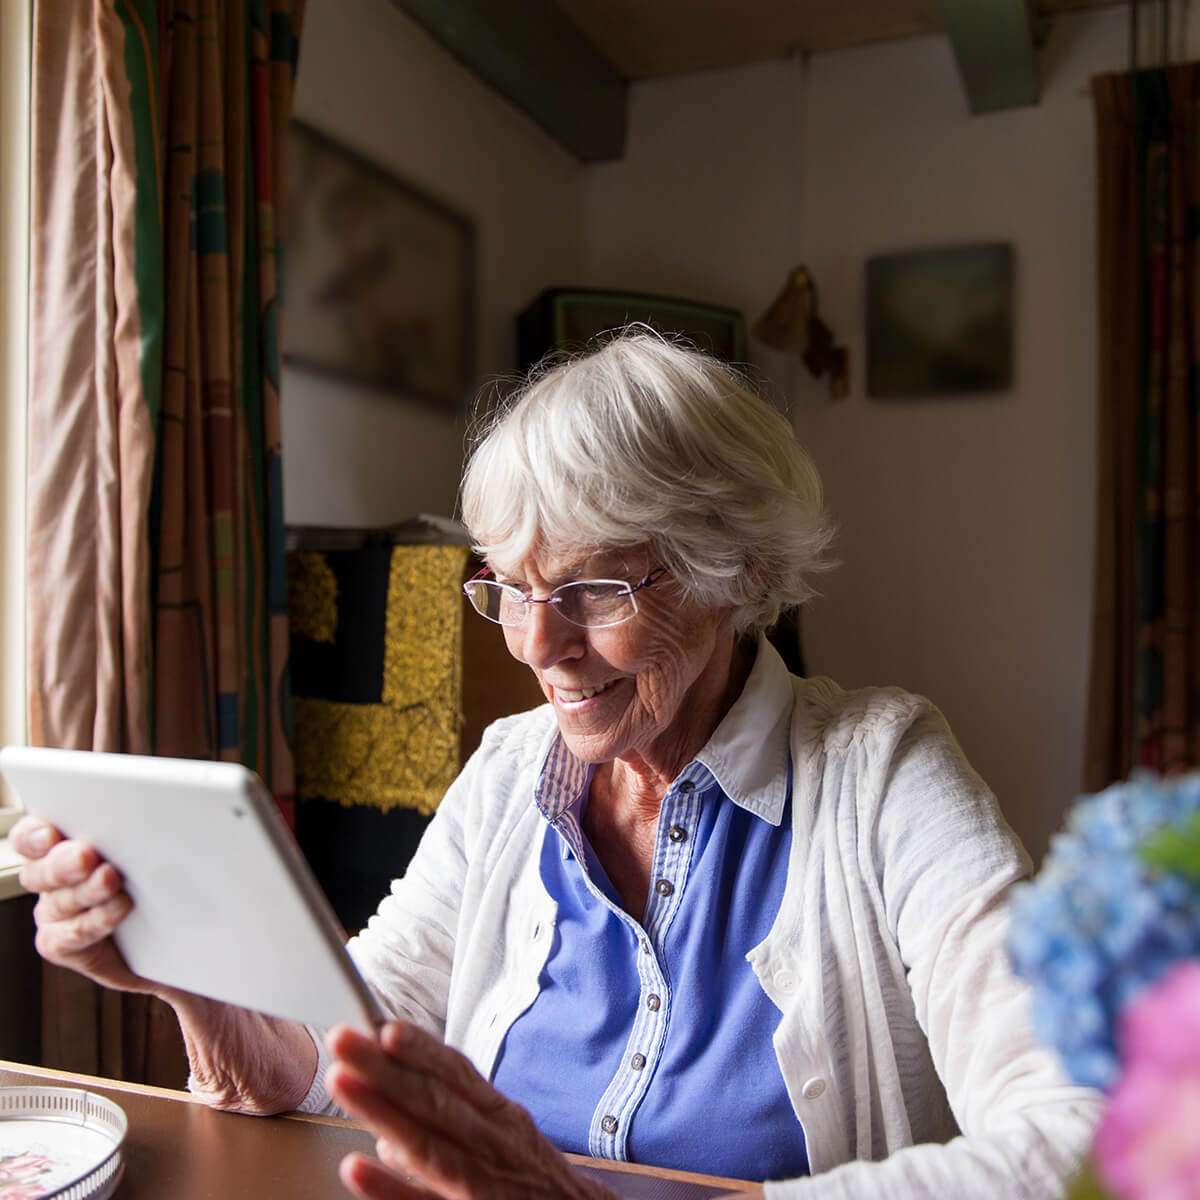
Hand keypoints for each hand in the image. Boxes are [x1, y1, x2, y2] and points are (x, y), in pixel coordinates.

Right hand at [13, 815, 151, 993]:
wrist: (161, 929)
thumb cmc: (149, 875)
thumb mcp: (138, 845)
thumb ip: (125, 831)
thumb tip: (146, 807)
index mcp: (58, 847)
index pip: (30, 837)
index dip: (33, 835)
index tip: (50, 833)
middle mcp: (49, 879)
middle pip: (40, 870)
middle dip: (63, 862)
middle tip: (86, 855)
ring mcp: (54, 912)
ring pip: (60, 902)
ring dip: (88, 889)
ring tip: (111, 879)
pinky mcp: (61, 943)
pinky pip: (71, 934)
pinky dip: (97, 920)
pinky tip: (120, 907)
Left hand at [326, 1021, 614, 1199]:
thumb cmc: (536, 1184)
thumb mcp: (506, 1143)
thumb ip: (453, 1128)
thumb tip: (385, 1130)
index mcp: (500, 1117)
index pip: (457, 1075)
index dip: (422, 1049)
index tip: (385, 1025)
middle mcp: (495, 1142)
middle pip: (435, 1100)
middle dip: (386, 1066)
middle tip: (342, 1038)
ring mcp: (485, 1182)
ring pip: (429, 1143)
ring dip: (383, 1110)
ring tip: (342, 1082)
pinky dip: (391, 1188)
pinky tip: (355, 1168)